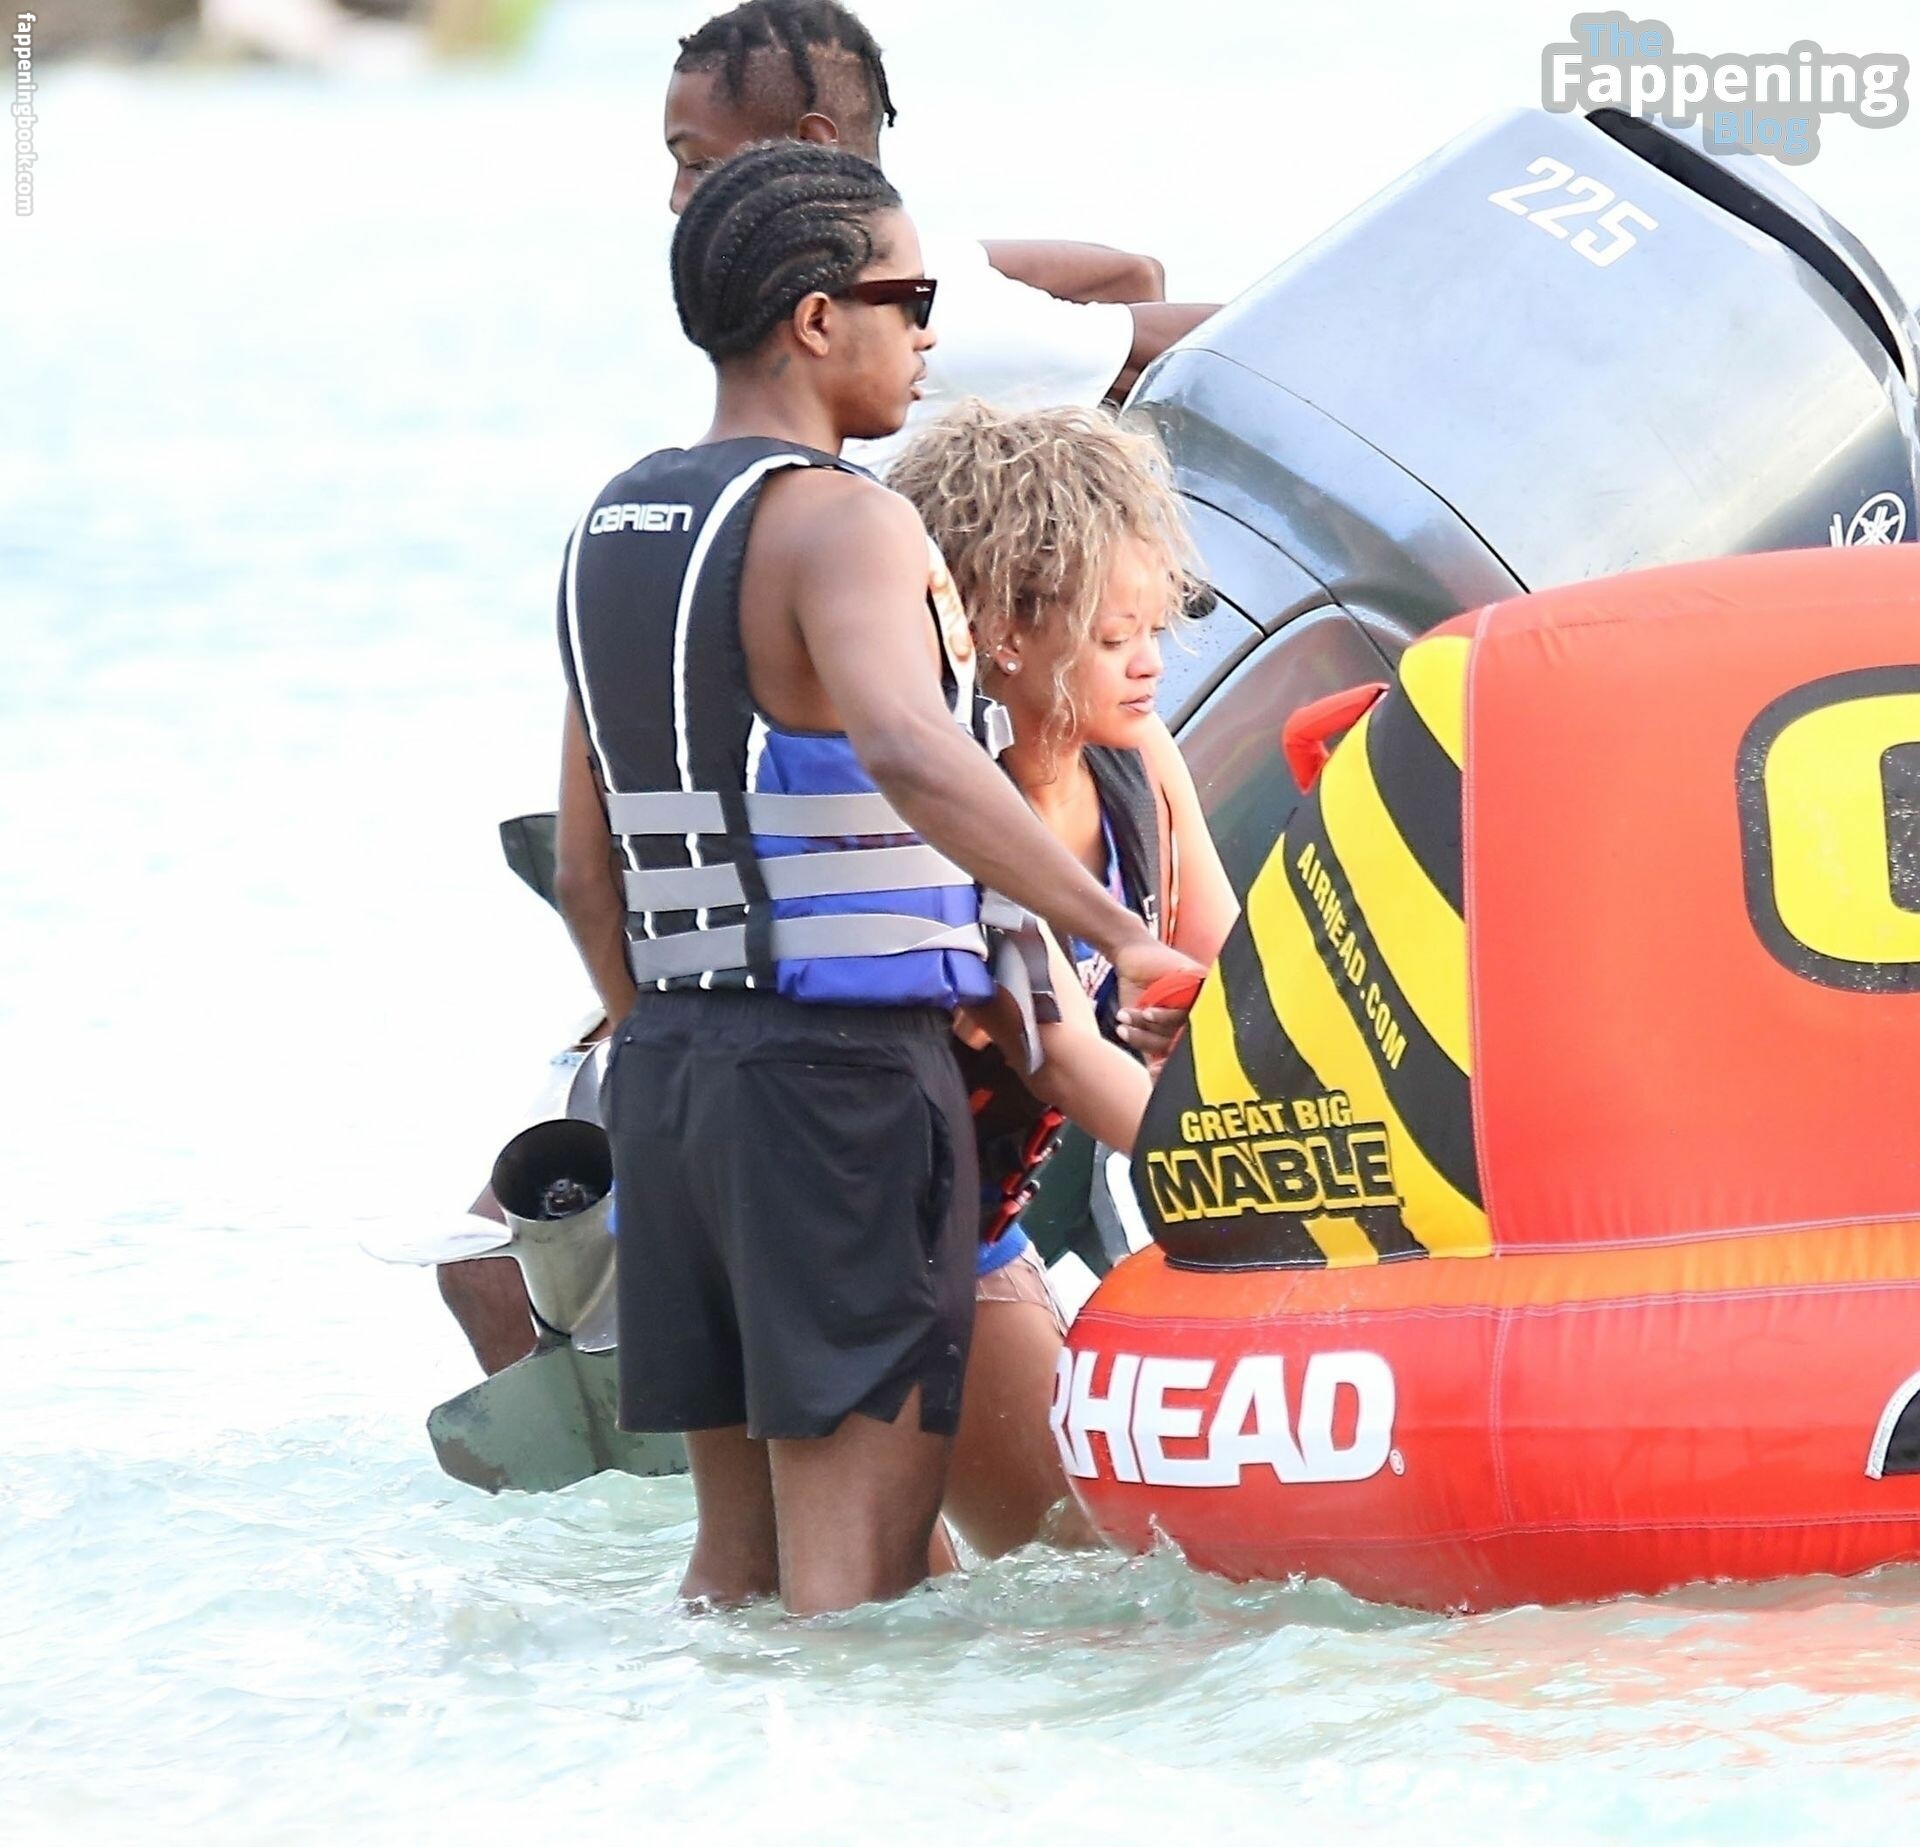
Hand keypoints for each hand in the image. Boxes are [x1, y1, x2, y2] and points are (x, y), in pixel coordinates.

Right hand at [1111, 950, 1205, 1069]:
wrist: (1131, 957)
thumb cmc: (1138, 991)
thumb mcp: (1142, 1026)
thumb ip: (1152, 1051)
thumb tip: (1153, 1081)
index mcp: (1191, 1029)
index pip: (1186, 1053)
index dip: (1171, 1067)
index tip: (1152, 1073)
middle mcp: (1202, 1015)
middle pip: (1186, 1041)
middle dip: (1163, 1053)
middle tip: (1149, 1064)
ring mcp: (1204, 998)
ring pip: (1184, 1026)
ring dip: (1153, 1029)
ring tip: (1126, 1025)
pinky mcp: (1201, 980)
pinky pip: (1186, 1005)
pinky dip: (1164, 1013)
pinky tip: (1145, 1012)